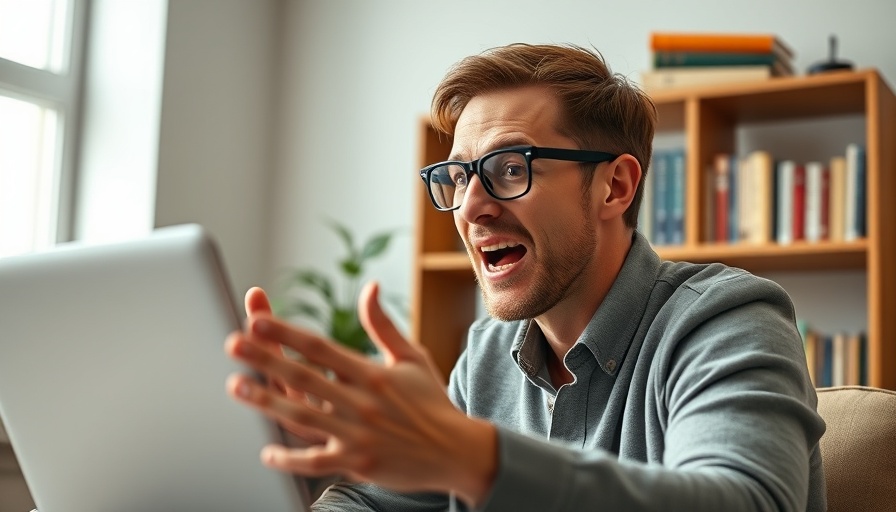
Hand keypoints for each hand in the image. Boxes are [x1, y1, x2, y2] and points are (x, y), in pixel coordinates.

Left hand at [225, 282, 496, 504]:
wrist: (457, 451)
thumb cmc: (432, 402)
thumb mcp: (412, 358)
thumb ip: (383, 324)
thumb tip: (369, 286)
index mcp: (373, 374)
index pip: (321, 348)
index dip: (287, 333)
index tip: (259, 320)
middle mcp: (363, 402)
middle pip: (304, 377)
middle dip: (266, 359)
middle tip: (233, 344)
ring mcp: (358, 434)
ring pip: (303, 417)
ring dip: (266, 402)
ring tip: (236, 387)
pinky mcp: (359, 463)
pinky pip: (317, 462)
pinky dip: (291, 459)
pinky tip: (267, 451)